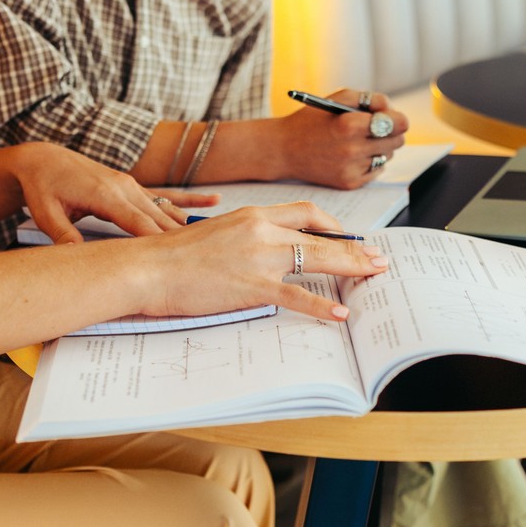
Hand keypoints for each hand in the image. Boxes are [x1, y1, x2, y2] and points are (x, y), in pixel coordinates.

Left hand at [11, 142, 202, 243]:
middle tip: (206, 257)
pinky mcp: (133, 185)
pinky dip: (189, 200)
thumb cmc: (43, 188)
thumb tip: (76, 257)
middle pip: (159, 218)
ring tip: (216, 238)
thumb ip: (62, 235)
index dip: (157, 241)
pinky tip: (213, 201)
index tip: (177, 259)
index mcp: (105, 194)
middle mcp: (124, 187)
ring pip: (166, 208)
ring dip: (189, 224)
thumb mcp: (46, 213)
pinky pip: (166, 193)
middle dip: (182, 238)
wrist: (43, 160)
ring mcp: (131, 184)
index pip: (137, 223)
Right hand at [133, 202, 389, 321]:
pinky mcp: (252, 286)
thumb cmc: (172, 256)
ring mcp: (259, 258)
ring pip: (317, 259)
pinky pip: (297, 296)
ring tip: (374, 275)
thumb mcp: (214, 235)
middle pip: (321, 235)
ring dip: (351, 267)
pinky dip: (321, 306)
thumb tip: (260, 254)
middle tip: (378, 257)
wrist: (147, 268)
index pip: (304, 212)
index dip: (332, 225)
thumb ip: (243, 239)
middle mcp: (261, 230)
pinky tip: (340, 314)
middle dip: (354, 247)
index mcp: (252, 214)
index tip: (347, 236)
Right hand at [271, 88, 408, 188]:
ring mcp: (351, 168)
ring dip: (380, 146)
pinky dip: (370, 161)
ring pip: (388, 155)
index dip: (398, 119)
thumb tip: (391, 109)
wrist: (284, 150)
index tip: (395, 118)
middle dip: (391, 132)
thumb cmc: (311, 120)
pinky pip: (377, 170)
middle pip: (398, 140)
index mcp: (349, 124)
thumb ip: (369, 99)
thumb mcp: (337, 99)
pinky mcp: (350, 183)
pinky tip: (353, 154)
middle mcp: (352, 149)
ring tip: (359, 140)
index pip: (397, 124)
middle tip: (376, 127)